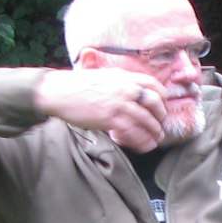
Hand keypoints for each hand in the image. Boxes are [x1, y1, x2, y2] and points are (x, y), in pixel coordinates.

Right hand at [36, 68, 170, 152]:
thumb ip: (120, 83)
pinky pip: (133, 132)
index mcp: (124, 76)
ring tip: (156, 139)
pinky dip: (141, 140)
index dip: (161, 97)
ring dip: (154, 132)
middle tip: (160, 125)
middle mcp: (126, 88)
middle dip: (161, 116)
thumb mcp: (104, 77)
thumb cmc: (78, 85)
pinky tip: (144, 146)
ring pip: (146, 120)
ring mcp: (119, 104)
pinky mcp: (111, 119)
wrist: (60, 92)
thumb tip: (132, 93)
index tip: (161, 107)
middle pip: (154, 103)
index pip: (154, 85)